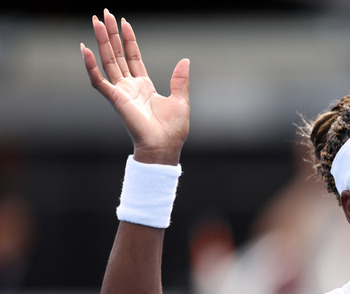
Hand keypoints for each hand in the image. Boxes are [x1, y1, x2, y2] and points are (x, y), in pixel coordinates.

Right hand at [81, 9, 189, 164]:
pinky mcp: (115, 99)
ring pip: (108, 61)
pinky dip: (91, 66)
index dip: (128, 40)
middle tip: (103, 13)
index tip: (124, 22)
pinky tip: (86, 50)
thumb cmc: (173, 129)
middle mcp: (130, 86)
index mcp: (144, 86)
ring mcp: (121, 92)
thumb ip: (180, 79)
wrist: (164, 146)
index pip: (133, 57)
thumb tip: (185, 60)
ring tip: (96, 21)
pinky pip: (98, 80)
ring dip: (101, 42)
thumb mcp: (181, 99)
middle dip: (111, 34)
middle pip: (117, 54)